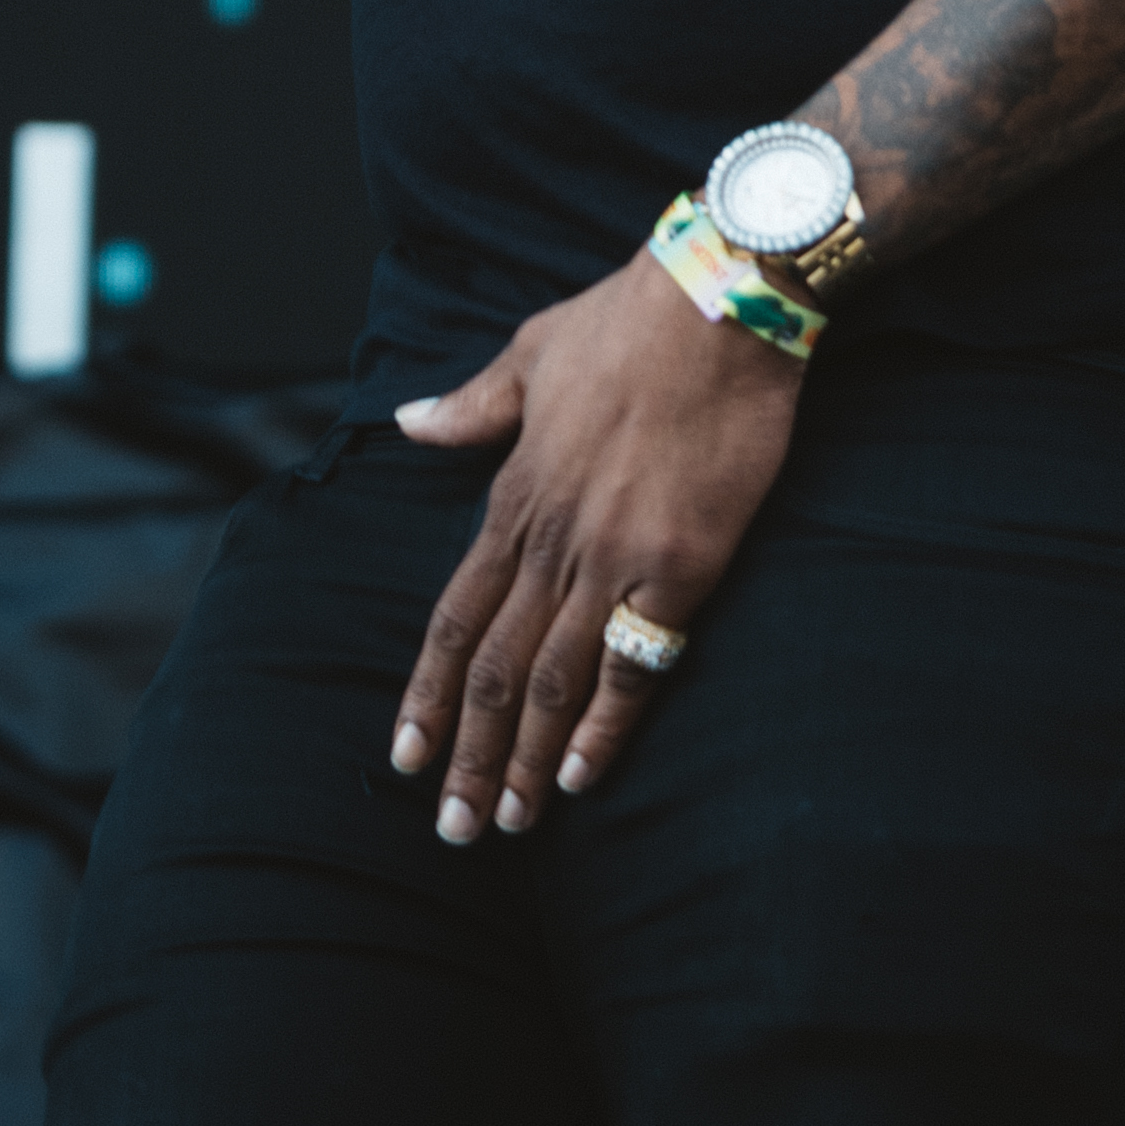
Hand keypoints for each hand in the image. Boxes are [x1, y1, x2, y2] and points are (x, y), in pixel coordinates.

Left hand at [388, 248, 802, 840]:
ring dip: (527, 758)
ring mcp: (615, 553)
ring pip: (555, 678)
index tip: (404, 758)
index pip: (455, 616)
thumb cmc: (627, 317)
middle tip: (454, 829)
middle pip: (498, 666)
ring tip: (510, 821)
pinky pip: (636, 662)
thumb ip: (473, 406)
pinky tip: (585, 776)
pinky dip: (606, 726)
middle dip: (471, 753)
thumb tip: (410, 422)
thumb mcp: (532, 351)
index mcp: (516, 490)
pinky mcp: (682, 563)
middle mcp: (555, 534)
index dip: (429, 694)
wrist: (720, 296)